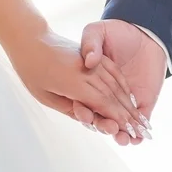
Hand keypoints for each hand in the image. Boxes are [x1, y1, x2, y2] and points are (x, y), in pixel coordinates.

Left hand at [6, 29, 141, 131]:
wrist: (30, 39)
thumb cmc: (31, 70)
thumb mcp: (45, 96)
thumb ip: (69, 108)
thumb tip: (88, 118)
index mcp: (74, 83)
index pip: (102, 104)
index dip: (117, 119)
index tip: (128, 131)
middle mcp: (86, 72)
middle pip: (113, 95)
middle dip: (128, 114)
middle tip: (141, 130)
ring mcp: (91, 62)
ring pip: (115, 83)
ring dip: (128, 101)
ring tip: (139, 116)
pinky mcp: (91, 56)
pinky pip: (112, 71)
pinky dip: (123, 84)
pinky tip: (129, 94)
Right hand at [77, 20, 166, 145]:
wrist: (145, 32)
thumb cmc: (118, 31)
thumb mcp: (98, 31)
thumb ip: (90, 43)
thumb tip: (89, 61)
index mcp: (89, 82)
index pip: (83, 102)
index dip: (82, 111)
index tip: (84, 115)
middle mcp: (105, 96)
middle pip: (100, 117)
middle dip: (103, 126)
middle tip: (108, 129)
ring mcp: (124, 101)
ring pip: (119, 124)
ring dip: (120, 134)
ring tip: (123, 139)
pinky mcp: (143, 103)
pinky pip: (140, 121)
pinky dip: (139, 132)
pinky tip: (138, 139)